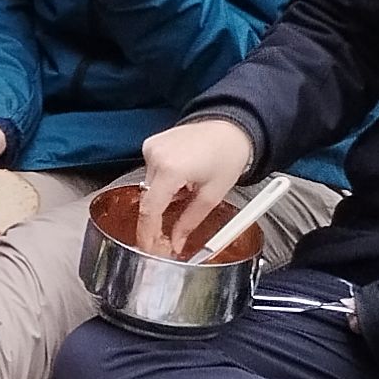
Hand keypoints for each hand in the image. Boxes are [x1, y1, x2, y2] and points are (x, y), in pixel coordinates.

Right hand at [136, 116, 255, 257]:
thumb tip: (176, 242)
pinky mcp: (150, 144)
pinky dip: (162, 182)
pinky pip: (150, 172)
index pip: (150, 210)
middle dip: (156, 220)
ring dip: (162, 198)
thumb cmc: (227, 156)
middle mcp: (155, 156)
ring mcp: (150, 148)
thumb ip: (189, 222)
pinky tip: (180, 179)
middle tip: (168, 237)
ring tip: (185, 194)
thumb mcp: (212, 195)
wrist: (230, 128)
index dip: (148, 234)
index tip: (150, 249)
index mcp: (171, 169)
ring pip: (148, 186)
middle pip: (148, 199)